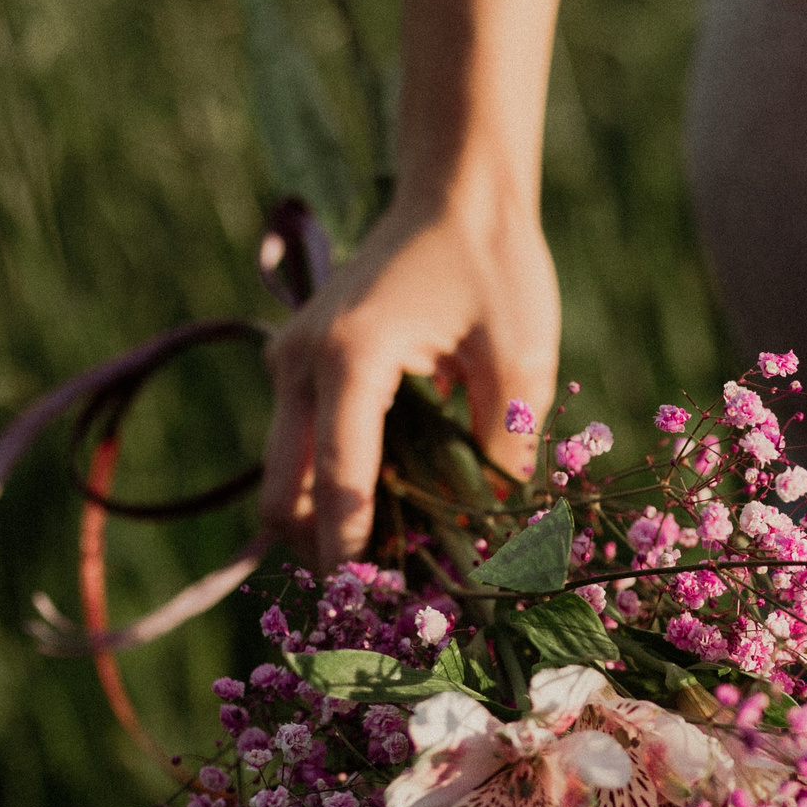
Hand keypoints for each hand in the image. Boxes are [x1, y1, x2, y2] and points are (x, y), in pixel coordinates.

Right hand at [261, 189, 559, 569]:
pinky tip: (388, 514)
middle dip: (325, 553)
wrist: (456, 194)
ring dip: (324, 524)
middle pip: (284, 494)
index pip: (338, 484)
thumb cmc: (496, 269)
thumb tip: (493, 535)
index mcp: (351, 359)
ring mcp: (287, 362)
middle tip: (384, 603)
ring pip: (283, 477)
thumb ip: (505, 451)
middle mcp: (299, 363)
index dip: (355, 556)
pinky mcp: (296, 364)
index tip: (376, 612)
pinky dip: (328, 487)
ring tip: (392, 567)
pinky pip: (299, 447)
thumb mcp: (523, 361)